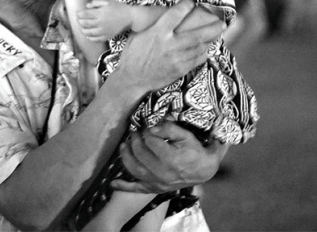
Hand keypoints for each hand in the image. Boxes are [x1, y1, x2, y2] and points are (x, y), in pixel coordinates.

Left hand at [77, 0, 130, 40]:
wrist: (130, 18)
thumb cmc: (119, 8)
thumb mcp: (108, 1)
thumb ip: (96, 2)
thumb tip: (86, 6)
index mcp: (100, 13)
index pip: (84, 14)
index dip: (79, 14)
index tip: (78, 13)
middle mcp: (100, 23)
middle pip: (85, 24)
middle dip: (79, 21)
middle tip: (78, 20)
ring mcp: (103, 31)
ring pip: (88, 33)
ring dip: (83, 30)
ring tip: (82, 27)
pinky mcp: (107, 36)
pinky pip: (95, 39)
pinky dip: (90, 38)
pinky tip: (88, 35)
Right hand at [110, 0, 223, 96]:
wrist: (131, 79)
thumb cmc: (133, 55)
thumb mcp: (138, 35)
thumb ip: (153, 25)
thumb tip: (163, 14)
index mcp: (158, 32)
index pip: (176, 14)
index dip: (187, 5)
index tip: (193, 0)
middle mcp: (170, 44)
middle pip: (197, 34)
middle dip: (212, 27)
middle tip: (221, 22)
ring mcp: (176, 58)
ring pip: (200, 47)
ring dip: (211, 40)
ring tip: (218, 33)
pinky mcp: (179, 70)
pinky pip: (197, 60)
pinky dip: (204, 53)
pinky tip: (208, 48)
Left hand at [111, 123, 228, 193]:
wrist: (203, 171)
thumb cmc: (194, 150)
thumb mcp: (186, 135)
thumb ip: (169, 129)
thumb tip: (152, 127)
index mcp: (172, 159)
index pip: (151, 141)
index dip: (147, 132)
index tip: (147, 128)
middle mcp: (163, 173)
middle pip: (140, 154)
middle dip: (135, 140)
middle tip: (135, 132)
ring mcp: (157, 183)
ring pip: (134, 169)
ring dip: (125, 156)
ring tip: (124, 145)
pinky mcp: (154, 189)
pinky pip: (137, 189)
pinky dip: (124, 187)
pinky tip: (113, 183)